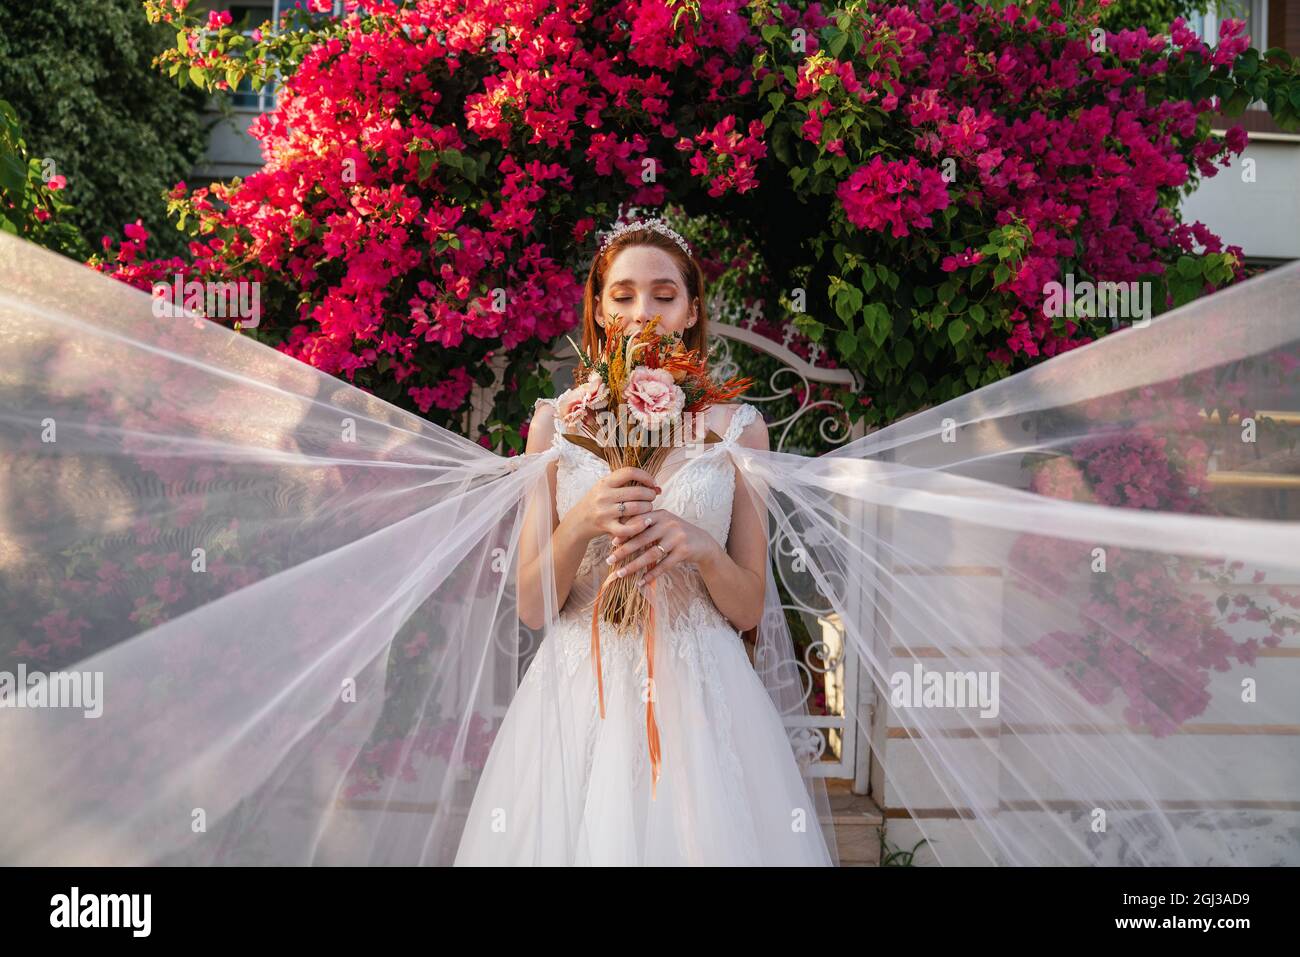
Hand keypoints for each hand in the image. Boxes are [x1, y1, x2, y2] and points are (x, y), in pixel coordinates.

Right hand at [575, 466, 660, 541]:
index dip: (646, 476)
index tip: (652, 483)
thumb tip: (657, 487)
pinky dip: (640, 525)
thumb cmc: (597, 502)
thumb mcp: (606, 488)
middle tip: (652, 497)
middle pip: (636, 491)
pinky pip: (628, 528)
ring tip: (648, 508)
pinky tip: (646, 522)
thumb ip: (627, 485)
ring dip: (648, 508)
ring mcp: (605, 512)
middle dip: (649, 494)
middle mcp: (604, 495)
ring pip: (635, 508)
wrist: (577, 522)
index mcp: (605, 482)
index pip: (630, 472)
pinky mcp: (606, 527)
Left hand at [605, 510, 723, 586]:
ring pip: (651, 554)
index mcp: (661, 514)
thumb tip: (618, 537)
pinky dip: (651, 575)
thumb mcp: (664, 525)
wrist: (703, 543)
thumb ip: (646, 527)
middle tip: (610, 560)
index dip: (625, 533)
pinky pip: (664, 566)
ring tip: (621, 574)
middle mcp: (669, 524)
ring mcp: (677, 538)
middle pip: (642, 539)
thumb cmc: (676, 534)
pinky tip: (641, 582)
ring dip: (634, 566)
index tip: (612, 543)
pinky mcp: (684, 551)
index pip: (639, 523)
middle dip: (624, 551)